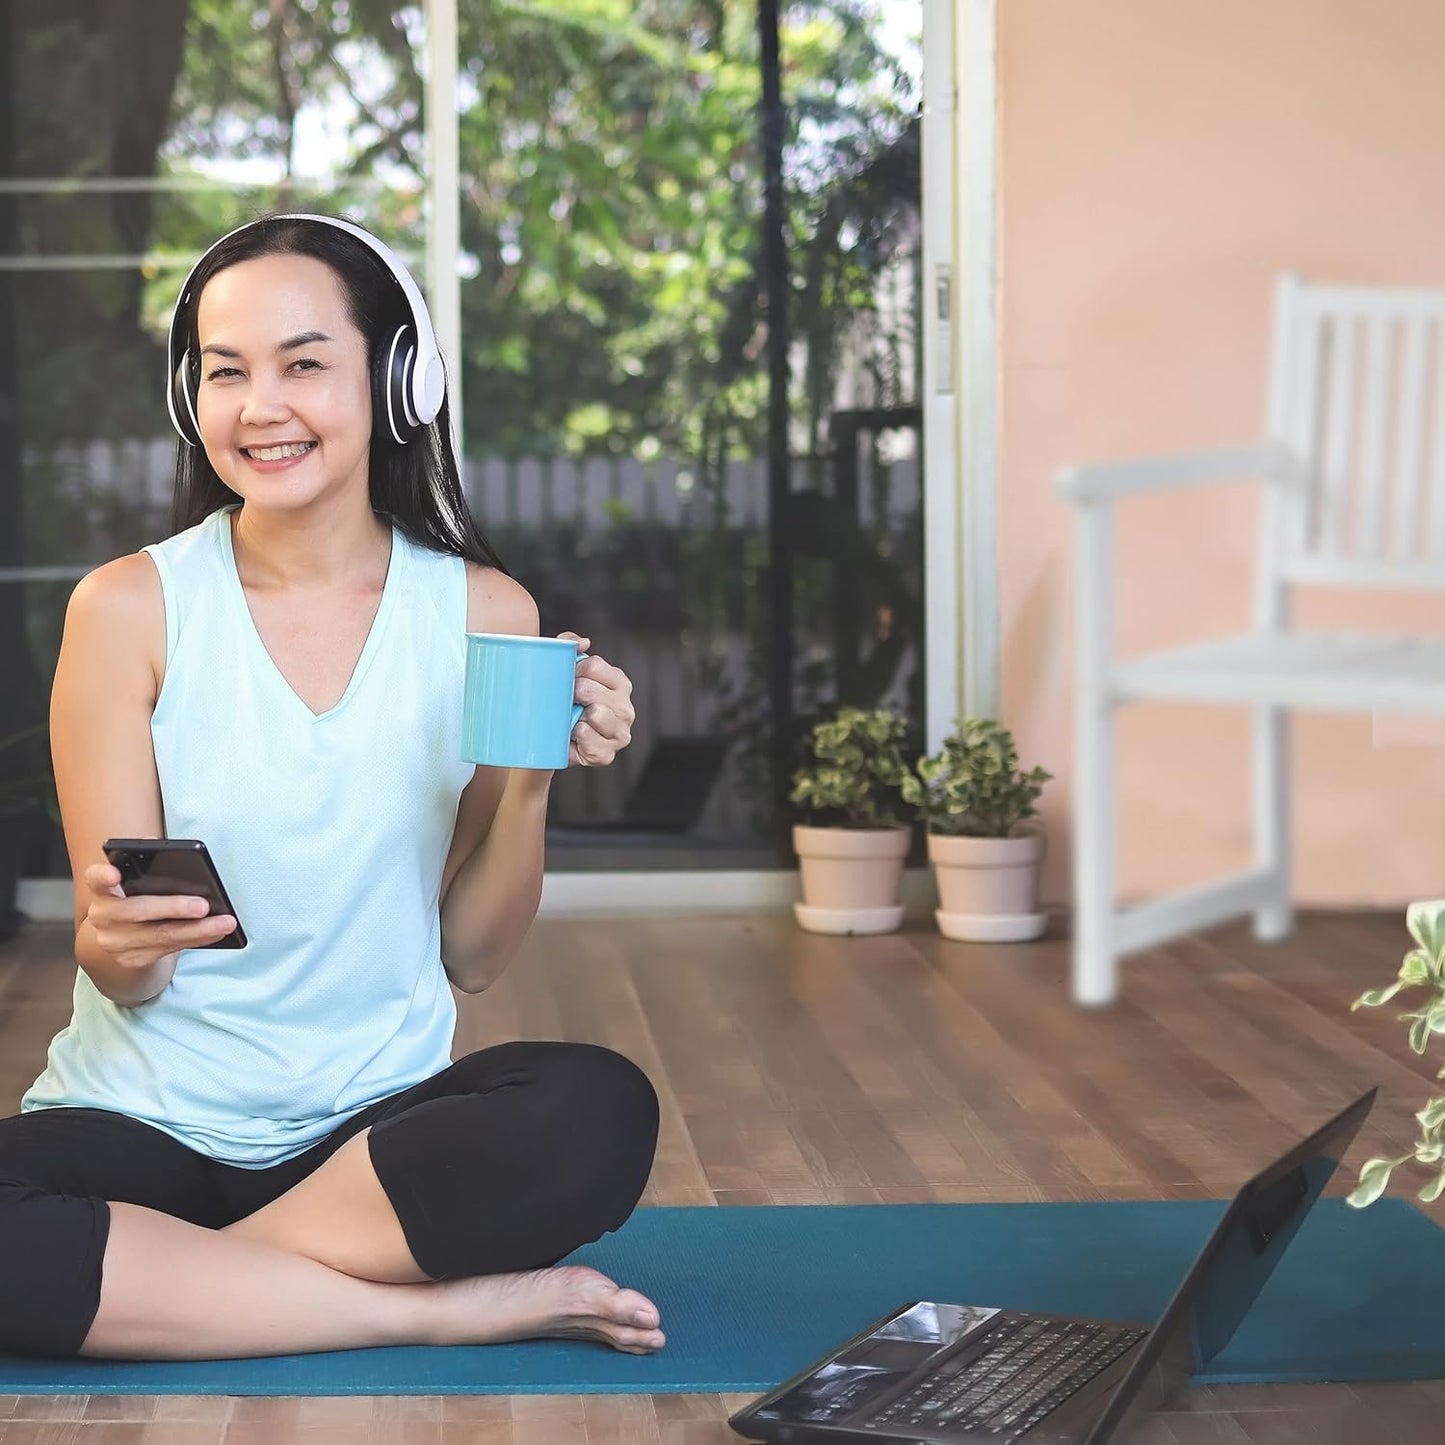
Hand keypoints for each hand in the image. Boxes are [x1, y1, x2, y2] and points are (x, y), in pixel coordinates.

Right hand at [81, 862, 236, 971]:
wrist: (123, 938)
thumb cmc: (139, 899)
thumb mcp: (139, 882)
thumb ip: (149, 865)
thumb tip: (169, 849)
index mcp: (103, 889)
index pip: (96, 878)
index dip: (103, 876)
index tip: (114, 873)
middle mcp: (103, 916)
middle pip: (136, 911)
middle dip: (173, 908)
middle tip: (203, 906)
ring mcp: (115, 942)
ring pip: (160, 935)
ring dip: (198, 930)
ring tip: (225, 923)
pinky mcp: (133, 959)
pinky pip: (170, 949)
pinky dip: (197, 939)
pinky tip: (216, 933)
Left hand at [557, 632, 634, 767]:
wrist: (550, 743)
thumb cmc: (563, 703)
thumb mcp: (566, 671)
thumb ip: (570, 646)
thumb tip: (582, 642)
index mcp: (620, 684)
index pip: (593, 666)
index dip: (572, 670)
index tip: (563, 679)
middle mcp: (625, 708)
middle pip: (590, 689)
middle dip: (571, 694)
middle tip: (565, 702)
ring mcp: (620, 733)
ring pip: (594, 713)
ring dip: (574, 716)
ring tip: (570, 720)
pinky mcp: (607, 755)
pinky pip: (587, 737)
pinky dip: (575, 737)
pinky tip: (573, 737)